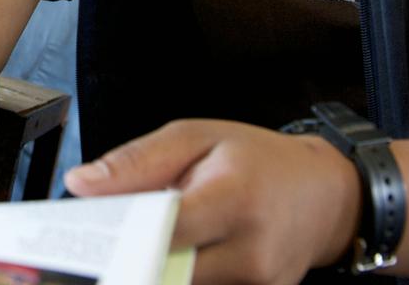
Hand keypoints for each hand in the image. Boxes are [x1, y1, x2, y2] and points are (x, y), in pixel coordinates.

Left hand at [64, 120, 359, 284]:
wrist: (327, 196)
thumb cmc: (260, 161)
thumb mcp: (196, 137)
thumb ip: (136, 162)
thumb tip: (81, 185)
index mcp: (234, 200)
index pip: (163, 231)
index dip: (118, 236)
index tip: (83, 236)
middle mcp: (251, 252)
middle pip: (165, 273)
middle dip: (127, 259)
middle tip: (100, 245)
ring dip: (150, 269)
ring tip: (137, 245)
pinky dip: (174, 276)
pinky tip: (167, 258)